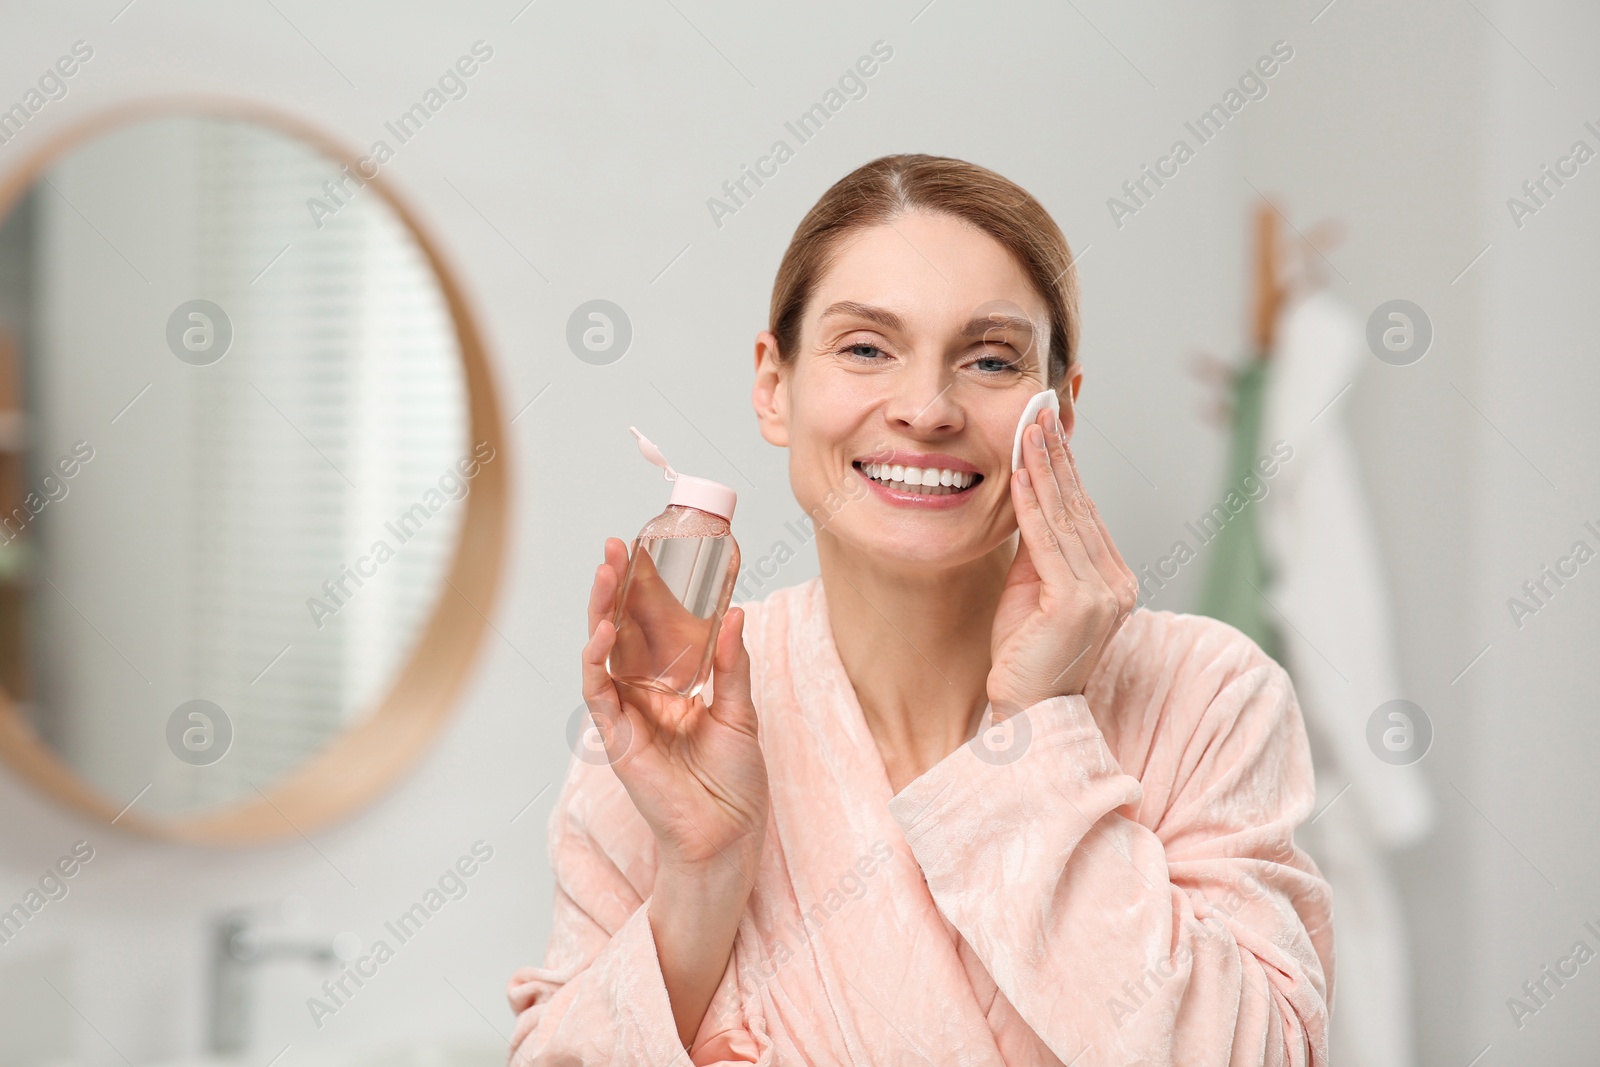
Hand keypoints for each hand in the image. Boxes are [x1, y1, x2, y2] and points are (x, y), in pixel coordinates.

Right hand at [582, 538, 769, 878]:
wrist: (727, 835)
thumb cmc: (734, 783)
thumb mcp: (741, 713)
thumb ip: (732, 665)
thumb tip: (736, 613)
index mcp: (672, 686)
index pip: (653, 628)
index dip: (646, 591)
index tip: (647, 550)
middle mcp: (644, 694)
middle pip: (621, 631)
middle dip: (615, 588)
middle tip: (614, 547)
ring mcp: (627, 713)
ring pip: (602, 652)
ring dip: (600, 611)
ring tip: (604, 572)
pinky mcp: (617, 737)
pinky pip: (598, 692)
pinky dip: (595, 660)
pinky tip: (601, 631)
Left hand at [988, 406, 1138, 712]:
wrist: (1027, 714)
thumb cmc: (1024, 657)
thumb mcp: (1033, 591)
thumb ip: (1038, 551)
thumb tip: (1029, 498)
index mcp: (1112, 579)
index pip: (1085, 511)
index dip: (1066, 467)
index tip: (1048, 426)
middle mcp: (1116, 583)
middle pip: (1080, 506)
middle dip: (1058, 455)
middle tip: (1041, 408)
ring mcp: (1102, 594)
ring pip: (1065, 517)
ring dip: (1045, 467)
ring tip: (1030, 426)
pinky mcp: (1077, 604)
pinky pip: (1048, 542)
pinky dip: (1032, 504)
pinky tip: (1020, 472)